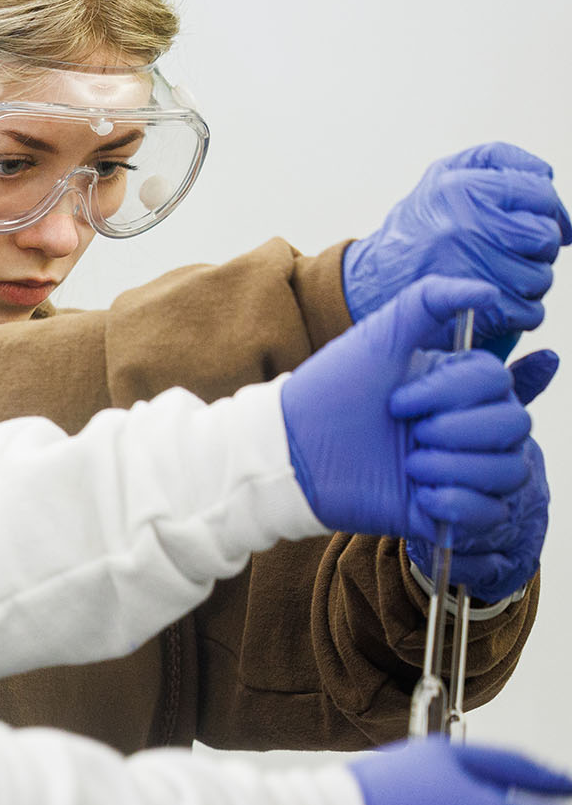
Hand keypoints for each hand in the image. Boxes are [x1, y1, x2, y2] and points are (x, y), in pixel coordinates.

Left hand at [283, 277, 541, 544]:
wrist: (290, 451)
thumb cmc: (328, 392)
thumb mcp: (376, 336)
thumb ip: (429, 300)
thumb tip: (488, 290)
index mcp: (457, 385)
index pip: (497, 382)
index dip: (449, 392)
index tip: (396, 400)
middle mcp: (466, 425)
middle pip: (514, 425)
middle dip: (457, 430)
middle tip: (408, 434)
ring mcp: (458, 468)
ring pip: (510, 470)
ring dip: (458, 467)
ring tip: (409, 466)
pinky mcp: (444, 509)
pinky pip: (492, 514)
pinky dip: (461, 505)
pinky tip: (420, 496)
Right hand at [344, 144, 571, 356]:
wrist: (372, 281)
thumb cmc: (419, 226)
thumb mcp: (446, 173)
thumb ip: (499, 159)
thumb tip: (548, 177)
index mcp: (462, 189)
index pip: (541, 193)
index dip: (547, 208)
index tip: (534, 219)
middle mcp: (467, 228)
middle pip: (544, 237)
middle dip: (536, 245)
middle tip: (512, 248)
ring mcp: (472, 271)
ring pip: (541, 277)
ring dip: (528, 278)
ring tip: (497, 272)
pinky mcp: (475, 311)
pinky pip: (531, 312)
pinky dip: (522, 310)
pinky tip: (496, 299)